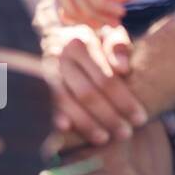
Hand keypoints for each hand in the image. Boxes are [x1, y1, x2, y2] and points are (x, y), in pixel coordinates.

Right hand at [41, 22, 146, 147]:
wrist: (55, 37)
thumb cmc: (93, 43)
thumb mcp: (109, 35)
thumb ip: (119, 47)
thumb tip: (123, 69)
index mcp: (81, 41)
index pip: (106, 78)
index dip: (125, 101)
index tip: (140, 118)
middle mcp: (59, 54)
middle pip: (87, 93)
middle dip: (108, 116)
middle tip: (125, 133)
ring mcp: (44, 69)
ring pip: (66, 101)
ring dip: (85, 123)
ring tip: (104, 139)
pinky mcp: (34, 82)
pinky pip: (47, 103)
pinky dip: (55, 116)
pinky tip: (66, 129)